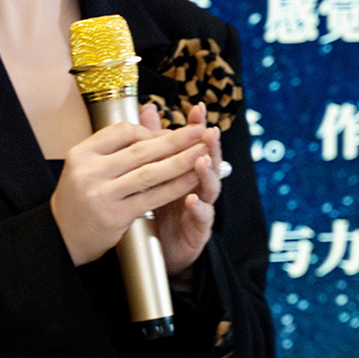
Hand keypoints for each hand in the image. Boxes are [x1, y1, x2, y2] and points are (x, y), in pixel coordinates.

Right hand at [48, 113, 214, 266]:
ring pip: (151, 173)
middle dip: (176, 140)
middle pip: (141, 150)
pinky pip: (152, 198)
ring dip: (181, 161)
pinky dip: (175, 187)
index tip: (170, 133)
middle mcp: (90, 171)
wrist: (60, 236)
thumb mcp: (86, 167)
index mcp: (82, 153)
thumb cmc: (78, 200)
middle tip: (200, 131)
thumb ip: (115, 150)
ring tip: (203, 152)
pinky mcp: (115, 216)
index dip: (151, 131)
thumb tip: (156, 133)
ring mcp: (102, 194)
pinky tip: (191, 180)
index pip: (123, 132)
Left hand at [142, 105, 223, 277]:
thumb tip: (148, 108)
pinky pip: (202, 218)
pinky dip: (198, 208)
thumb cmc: (160, 209)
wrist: (162, 249)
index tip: (197, 108)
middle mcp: (199, 186)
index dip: (197, 126)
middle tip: (209, 131)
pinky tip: (192, 199)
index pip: (194, 144)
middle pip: (209, 162)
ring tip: (201, 161)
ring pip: (210, 188)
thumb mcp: (155, 173)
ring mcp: (202, 207)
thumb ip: (153, 141)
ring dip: (206, 173)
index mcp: (188, 170)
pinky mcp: (199, 229)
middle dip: (210, 146)